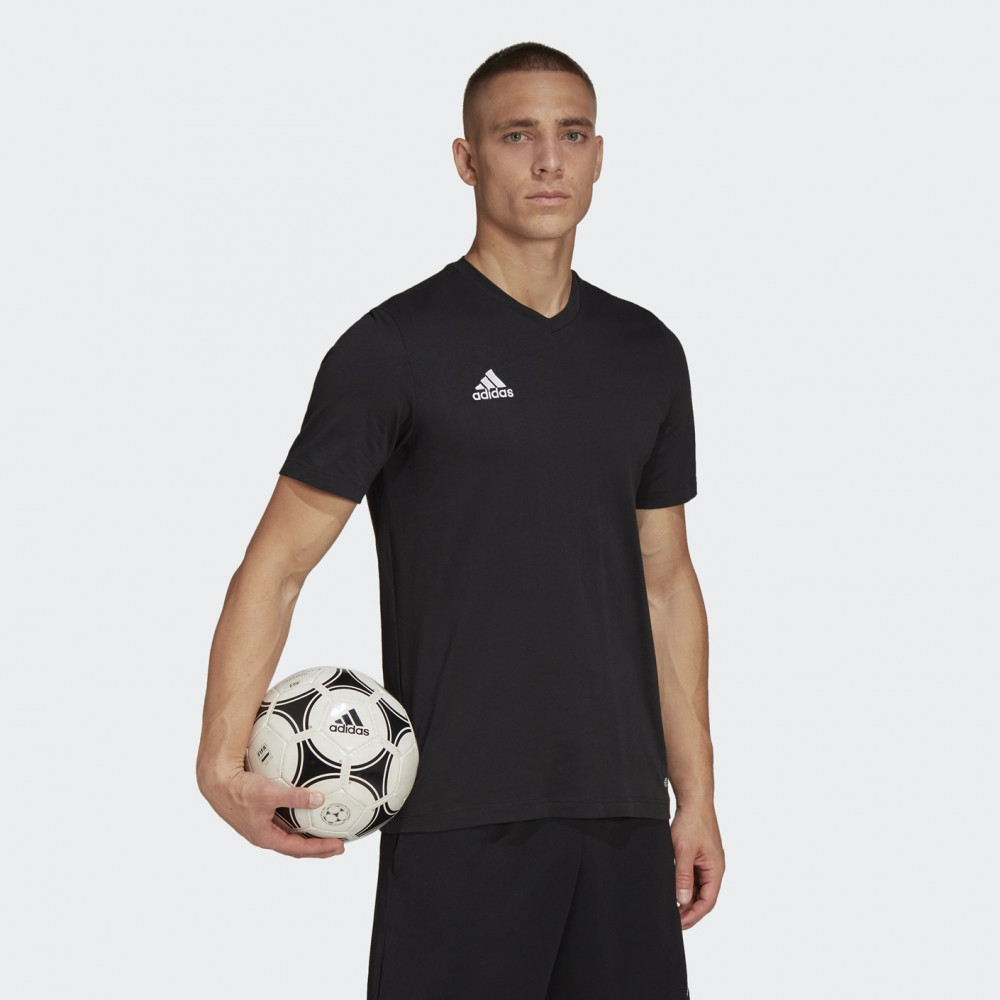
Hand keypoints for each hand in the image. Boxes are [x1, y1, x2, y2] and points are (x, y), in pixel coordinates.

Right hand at [201, 767, 345, 858]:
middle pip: (296, 847)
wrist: (217, 783)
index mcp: (266, 837)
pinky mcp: (260, 815)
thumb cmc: (239, 791)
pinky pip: (283, 821)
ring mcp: (262, 826)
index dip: (320, 849)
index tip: (338, 846)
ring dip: (308, 836)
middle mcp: (265, 835)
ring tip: (325, 832)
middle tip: (338, 846)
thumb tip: (320, 799)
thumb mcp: (269, 793)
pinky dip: (298, 820)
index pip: (299, 849)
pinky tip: (307, 810)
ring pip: (289, 836)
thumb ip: (294, 797)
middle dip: (318, 848)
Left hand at [670, 802, 723, 928]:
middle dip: (690, 911)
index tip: (680, 924)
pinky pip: (694, 876)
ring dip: (687, 899)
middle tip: (674, 920)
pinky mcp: (699, 856)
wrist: (693, 800)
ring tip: (672, 909)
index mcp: (715, 869)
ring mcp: (707, 862)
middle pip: (704, 897)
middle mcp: (714, 868)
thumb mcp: (684, 851)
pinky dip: (685, 885)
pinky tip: (674, 889)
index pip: (708, 901)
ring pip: (699, 888)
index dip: (694, 915)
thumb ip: (683, 876)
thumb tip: (682, 899)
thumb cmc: (692, 822)